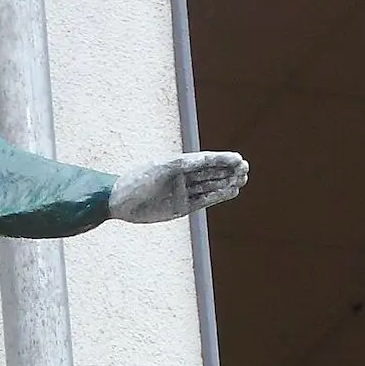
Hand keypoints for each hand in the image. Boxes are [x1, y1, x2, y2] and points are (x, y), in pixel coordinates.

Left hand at [108, 151, 249, 223]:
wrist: (119, 202)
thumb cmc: (137, 180)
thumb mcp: (162, 169)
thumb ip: (184, 164)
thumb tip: (208, 158)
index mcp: (178, 164)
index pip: (206, 160)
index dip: (223, 159)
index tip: (239, 158)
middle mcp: (182, 177)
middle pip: (211, 172)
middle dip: (228, 170)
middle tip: (245, 169)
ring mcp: (182, 192)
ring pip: (210, 186)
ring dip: (226, 183)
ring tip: (243, 180)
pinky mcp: (181, 207)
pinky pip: (203, 201)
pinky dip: (218, 196)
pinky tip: (231, 191)